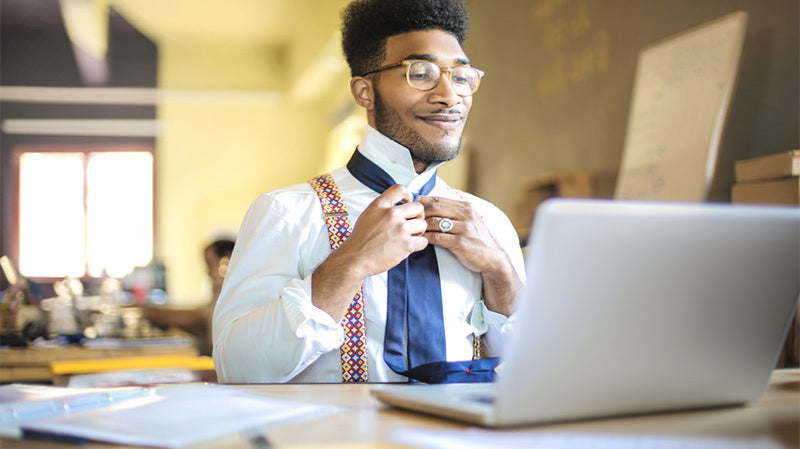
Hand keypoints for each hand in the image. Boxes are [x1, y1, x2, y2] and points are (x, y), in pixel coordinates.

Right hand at [312, 184, 428, 320]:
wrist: (355, 258)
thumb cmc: (360, 240)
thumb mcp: (368, 215)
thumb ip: (382, 208)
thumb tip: (397, 206)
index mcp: (380, 205)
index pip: (400, 189)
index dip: (408, 195)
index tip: (408, 202)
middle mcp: (391, 214)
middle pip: (418, 207)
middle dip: (418, 215)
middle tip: (413, 223)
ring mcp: (399, 229)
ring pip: (422, 224)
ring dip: (419, 231)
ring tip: (411, 236)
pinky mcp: (406, 244)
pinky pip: (423, 241)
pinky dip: (419, 244)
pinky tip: (411, 246)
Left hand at [418, 196, 519, 315]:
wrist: (493, 258)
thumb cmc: (476, 240)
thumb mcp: (469, 221)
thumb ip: (453, 213)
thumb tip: (430, 205)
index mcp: (466, 207)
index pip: (439, 199)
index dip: (422, 202)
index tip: (412, 207)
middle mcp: (466, 215)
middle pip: (435, 208)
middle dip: (419, 212)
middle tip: (408, 219)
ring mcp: (464, 228)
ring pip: (435, 222)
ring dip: (421, 226)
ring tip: (412, 230)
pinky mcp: (461, 243)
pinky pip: (438, 237)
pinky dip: (427, 238)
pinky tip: (421, 240)